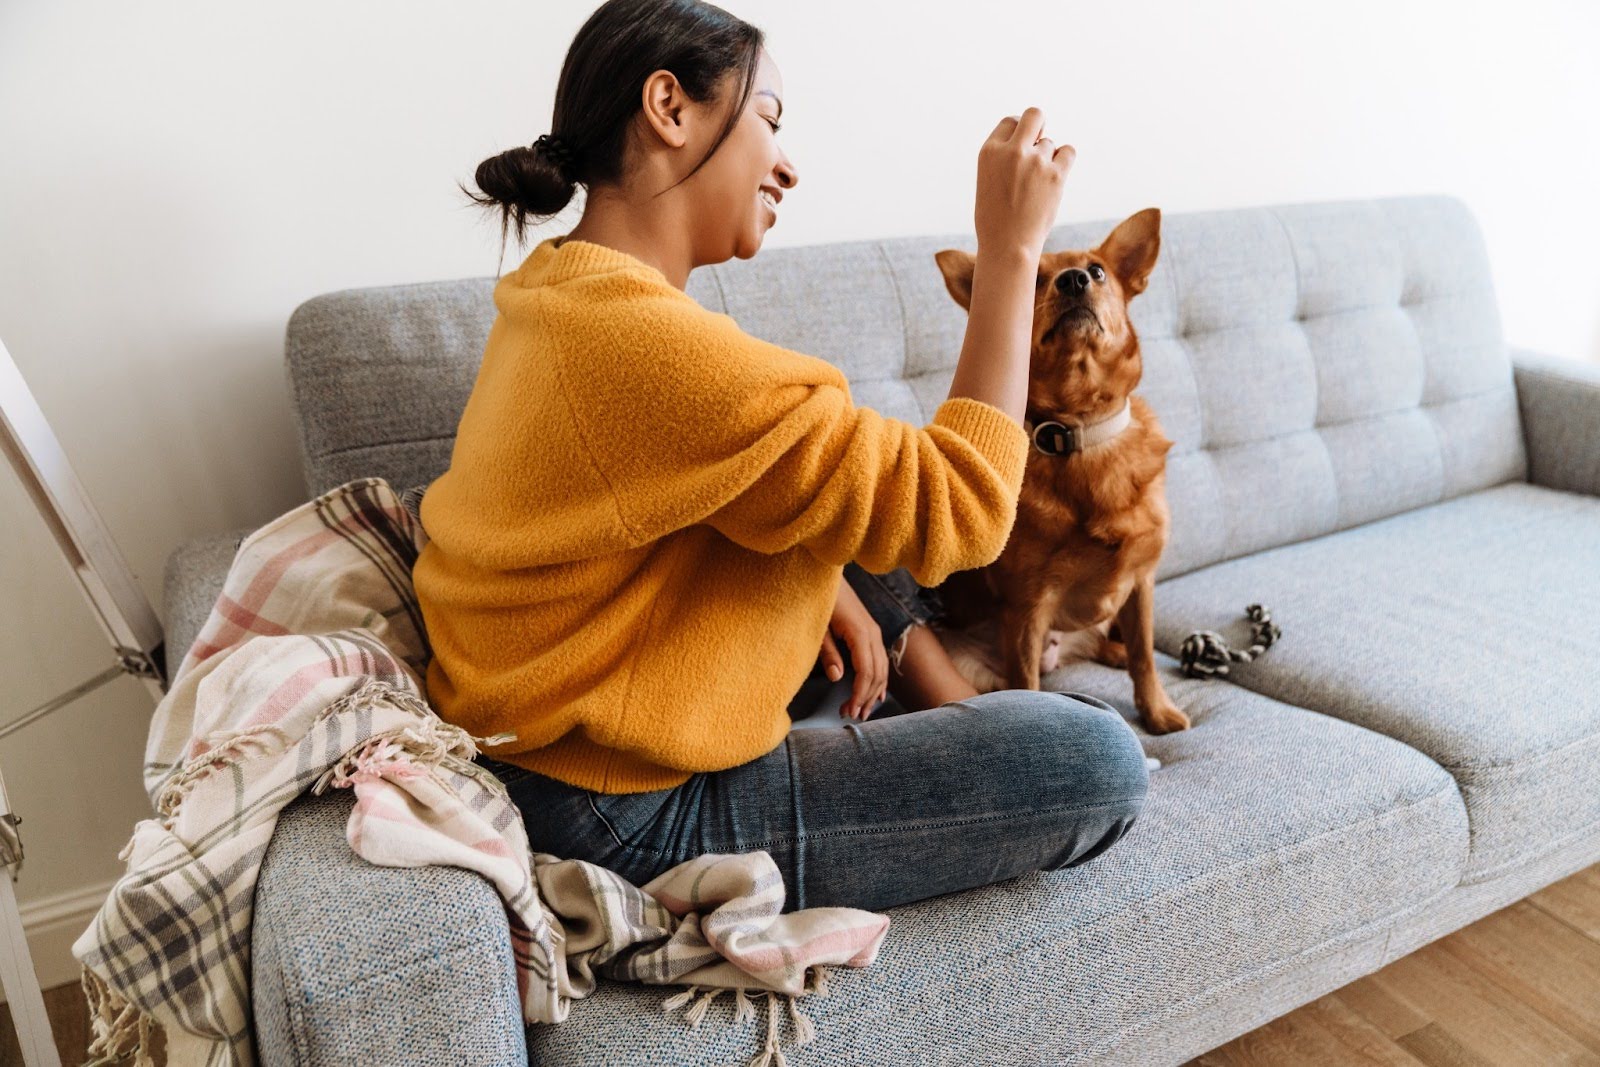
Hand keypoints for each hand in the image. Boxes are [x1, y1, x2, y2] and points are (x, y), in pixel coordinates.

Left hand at [817, 573, 888, 720]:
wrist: (826, 577)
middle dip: (866, 697)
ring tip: (861, 711)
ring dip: (873, 691)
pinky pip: (880, 660)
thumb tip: (837, 678)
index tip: (850, 710)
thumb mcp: (818, 628)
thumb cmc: (820, 601)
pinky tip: (877, 695)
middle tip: (851, 716)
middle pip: (877, 673)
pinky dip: (879, 679)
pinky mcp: (870, 632)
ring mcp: (874, 632)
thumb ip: (828, 652)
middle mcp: (872, 633)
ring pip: (882, 668)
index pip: (866, 671)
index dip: (860, 694)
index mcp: (860, 633)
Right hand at [974, 106, 1074, 259]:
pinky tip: (1054, 177)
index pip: (1010, 122)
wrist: (1007, 246)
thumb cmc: (995, 218)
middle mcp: (1012, 151)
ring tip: (1036, 186)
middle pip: (1034, 115)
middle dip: (1038, 125)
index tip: (1019, 148)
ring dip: (1046, 159)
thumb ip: (1005, 156)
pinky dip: (1064, 161)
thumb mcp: (988, 179)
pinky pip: (1068, 151)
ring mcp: (1036, 161)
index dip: (1018, 134)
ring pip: (1050, 143)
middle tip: (1037, 144)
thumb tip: (1034, 137)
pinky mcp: (1057, 174)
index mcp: (989, 152)